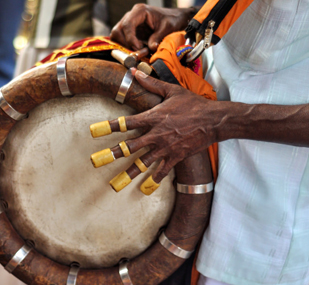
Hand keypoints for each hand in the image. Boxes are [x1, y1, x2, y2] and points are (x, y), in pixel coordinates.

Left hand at [91, 70, 221, 190]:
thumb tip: (135, 72)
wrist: (214, 120)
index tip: (94, 131)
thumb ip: (151, 83)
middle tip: (97, 161)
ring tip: (116, 183)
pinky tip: (146, 187)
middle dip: (113, 153)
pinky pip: (162, 170)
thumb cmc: (193, 104)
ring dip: (129, 173)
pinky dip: (154, 179)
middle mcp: (156, 134)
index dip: (109, 127)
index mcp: (153, 117)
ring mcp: (165, 148)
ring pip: (143, 162)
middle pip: (130, 146)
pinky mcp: (175, 157)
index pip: (126, 123)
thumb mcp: (172, 90)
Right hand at [110, 4, 197, 51]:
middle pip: (117, 31)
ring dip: (124, 46)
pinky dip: (126, 47)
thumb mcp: (167, 28)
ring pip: (116, 36)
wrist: (175, 19)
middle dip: (124, 44)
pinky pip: (121, 40)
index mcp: (140, 11)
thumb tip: (150, 49)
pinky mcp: (130, 31)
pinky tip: (137, 50)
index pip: (127, 25)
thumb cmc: (172, 20)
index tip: (138, 48)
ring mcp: (129, 23)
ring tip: (137, 51)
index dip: (130, 39)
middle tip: (136, 52)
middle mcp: (131, 15)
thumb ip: (158, 37)